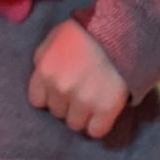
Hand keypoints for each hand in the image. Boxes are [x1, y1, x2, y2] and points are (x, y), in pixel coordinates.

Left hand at [28, 19, 128, 139]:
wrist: (121, 29)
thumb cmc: (86, 30)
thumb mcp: (55, 36)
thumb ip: (43, 58)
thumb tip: (42, 77)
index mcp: (45, 70)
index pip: (37, 101)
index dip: (50, 96)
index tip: (61, 91)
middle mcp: (61, 88)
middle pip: (58, 112)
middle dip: (67, 104)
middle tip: (81, 91)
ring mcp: (83, 100)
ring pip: (75, 124)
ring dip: (83, 115)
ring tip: (93, 101)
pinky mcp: (106, 108)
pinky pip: (96, 131)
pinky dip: (100, 124)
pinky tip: (103, 112)